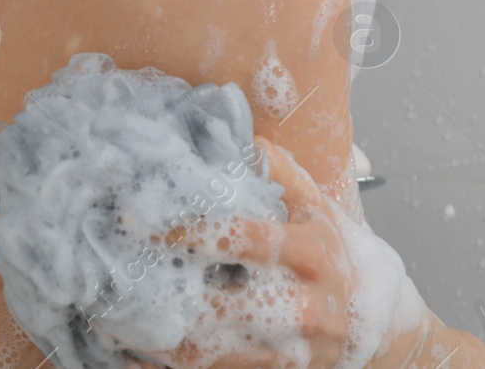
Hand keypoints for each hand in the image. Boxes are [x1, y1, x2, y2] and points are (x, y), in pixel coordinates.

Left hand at [121, 135, 353, 368]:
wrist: (371, 322)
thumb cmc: (332, 256)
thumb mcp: (318, 208)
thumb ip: (281, 173)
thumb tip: (243, 138)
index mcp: (312, 254)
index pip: (250, 240)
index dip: (200, 233)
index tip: (153, 226)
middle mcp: (306, 307)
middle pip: (230, 306)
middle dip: (171, 296)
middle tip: (120, 278)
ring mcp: (292, 352)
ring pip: (216, 353)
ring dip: (160, 339)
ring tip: (112, 320)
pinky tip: (131, 357)